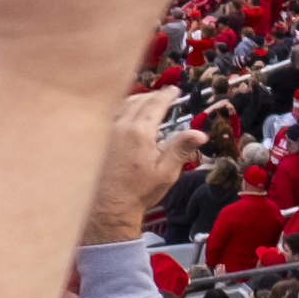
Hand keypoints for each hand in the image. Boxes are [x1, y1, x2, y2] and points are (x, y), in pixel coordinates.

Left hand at [81, 86, 189, 248]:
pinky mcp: (97, 138)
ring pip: (122, 105)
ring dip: (137, 100)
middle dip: (153, 96)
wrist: (109, 206)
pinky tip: (126, 114)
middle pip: (138, 100)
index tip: (174, 91)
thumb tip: (200, 134)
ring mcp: (105, 131)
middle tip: (164, 96)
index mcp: (139, 132)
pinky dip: (122, 108)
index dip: (166, 95)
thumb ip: (181, 148)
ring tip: (147, 102)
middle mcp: (119, 126)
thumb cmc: (139, 191)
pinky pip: (110, 114)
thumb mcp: (167, 172)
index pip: (155, 104)